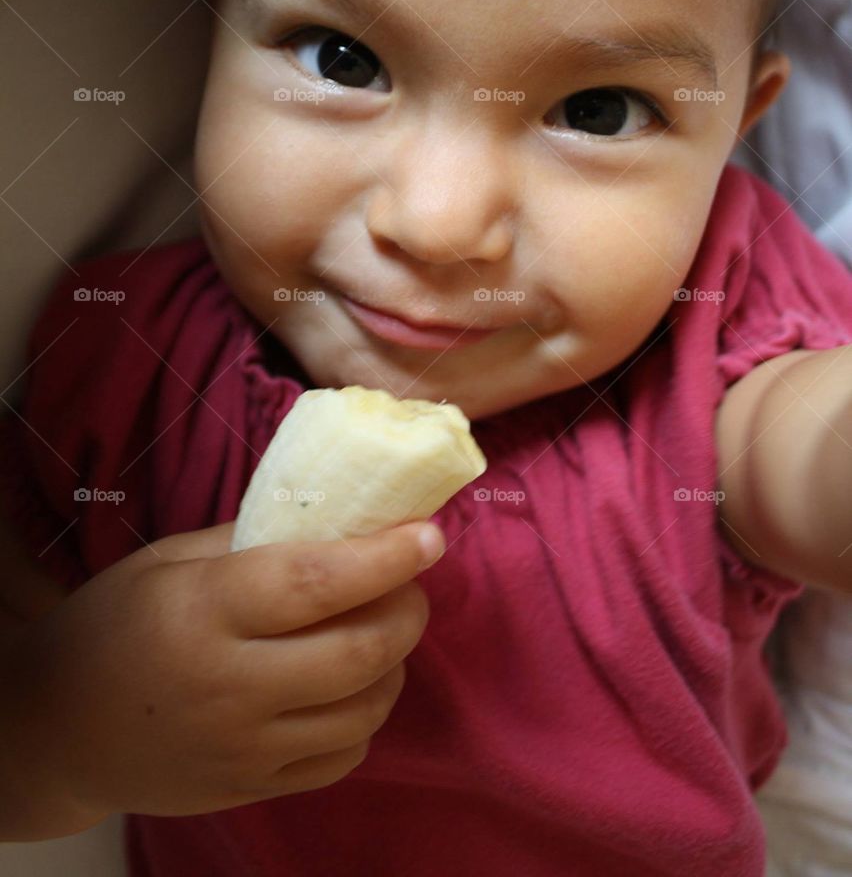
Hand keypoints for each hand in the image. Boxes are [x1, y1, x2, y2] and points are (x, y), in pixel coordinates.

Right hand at [4, 518, 441, 825]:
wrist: (58, 729)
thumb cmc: (113, 624)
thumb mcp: (168, 561)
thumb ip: (253, 541)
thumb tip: (338, 521)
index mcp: (206, 613)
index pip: (317, 583)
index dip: (385, 557)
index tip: (429, 534)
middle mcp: (230, 686)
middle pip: (357, 653)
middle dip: (407, 612)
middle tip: (412, 583)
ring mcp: (243, 749)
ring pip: (362, 712)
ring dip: (394, 665)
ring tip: (383, 631)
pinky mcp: (250, 790)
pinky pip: (340, 759)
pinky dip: (365, 718)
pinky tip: (350, 686)